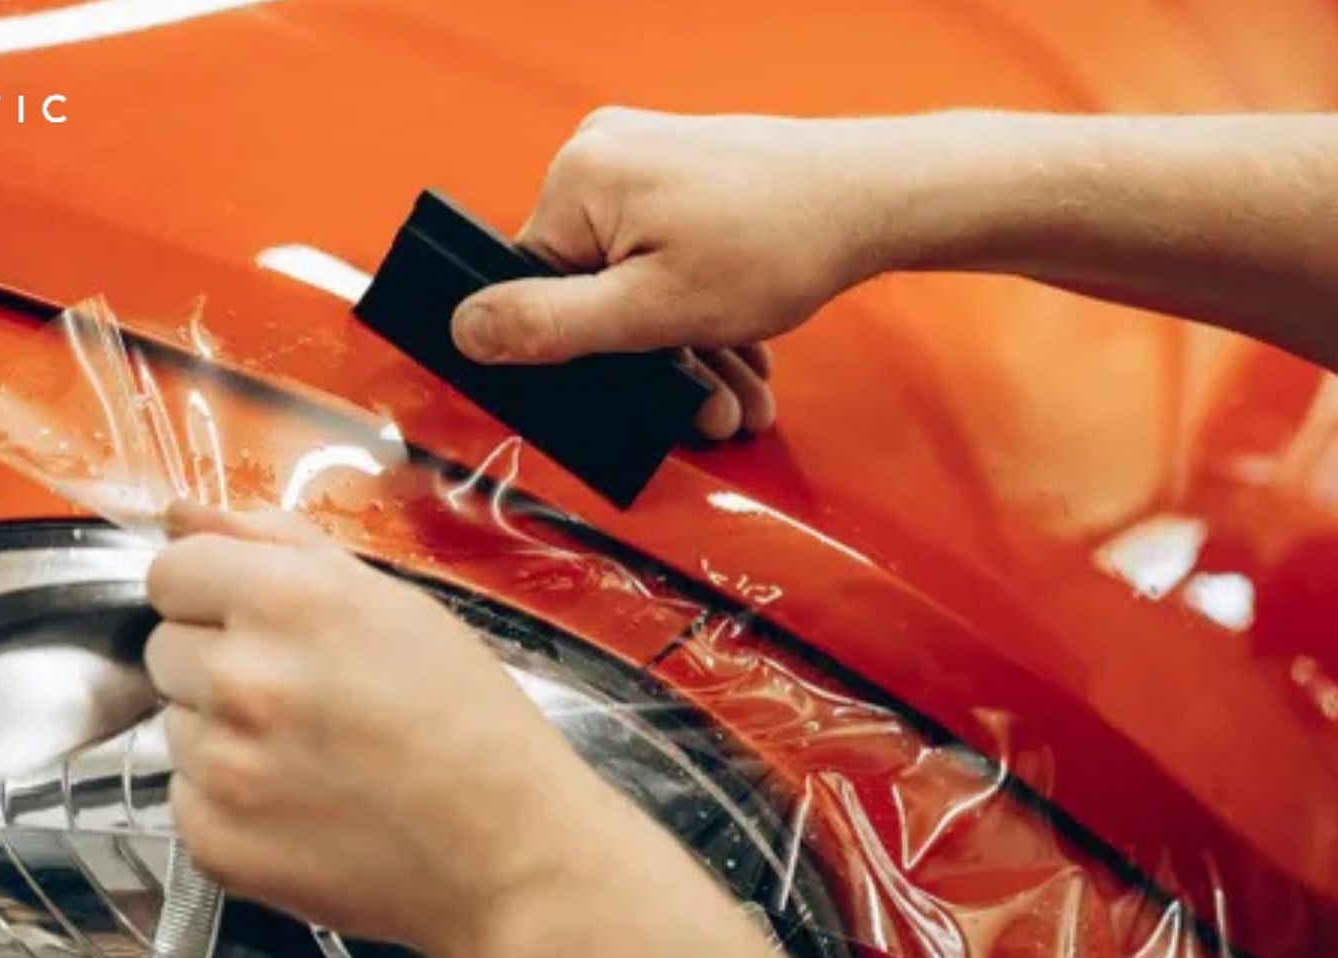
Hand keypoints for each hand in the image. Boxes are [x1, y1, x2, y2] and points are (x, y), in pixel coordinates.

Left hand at [143, 502, 633, 957]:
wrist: (507, 850)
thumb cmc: (467, 721)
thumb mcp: (391, 602)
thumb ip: (277, 544)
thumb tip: (183, 514)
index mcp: (286, 601)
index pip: (170, 574)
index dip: (211, 594)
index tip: (252, 620)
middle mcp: (241, 680)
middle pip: (165, 649)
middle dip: (217, 663)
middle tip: (302, 695)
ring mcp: (222, 768)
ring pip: (175, 727)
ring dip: (223, 735)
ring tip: (311, 756)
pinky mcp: (215, 842)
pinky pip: (187, 799)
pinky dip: (230, 804)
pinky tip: (301, 805)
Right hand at [451, 109, 927, 437]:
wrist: (875, 197)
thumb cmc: (776, 246)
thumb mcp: (652, 312)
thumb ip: (550, 326)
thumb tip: (462, 331)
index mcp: (578, 180)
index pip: (531, 288)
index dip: (573, 356)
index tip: (619, 399)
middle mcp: (601, 157)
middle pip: (591, 291)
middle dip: (655, 368)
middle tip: (709, 420)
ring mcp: (644, 161)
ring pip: (638, 285)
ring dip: (690, 355)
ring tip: (741, 404)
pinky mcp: (681, 175)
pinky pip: (666, 260)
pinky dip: (702, 315)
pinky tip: (744, 360)